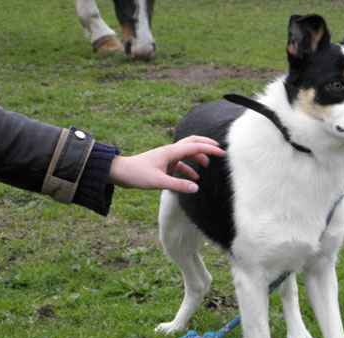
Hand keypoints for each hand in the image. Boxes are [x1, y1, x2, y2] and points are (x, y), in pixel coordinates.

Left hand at [108, 136, 224, 192]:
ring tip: (208, 167)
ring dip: (199, 158)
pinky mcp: (164, 164)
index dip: (210, 149)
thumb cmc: (137, 175)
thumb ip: (178, 185)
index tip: (222, 153)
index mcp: (170, 152)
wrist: (120, 172)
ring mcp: (167, 157)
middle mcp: (170, 151)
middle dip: (206, 145)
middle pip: (192, 143)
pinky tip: (194, 179)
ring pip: (187, 153)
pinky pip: (181, 164)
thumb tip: (196, 188)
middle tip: (219, 150)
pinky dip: (189, 169)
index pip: (195, 147)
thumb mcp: (159, 182)